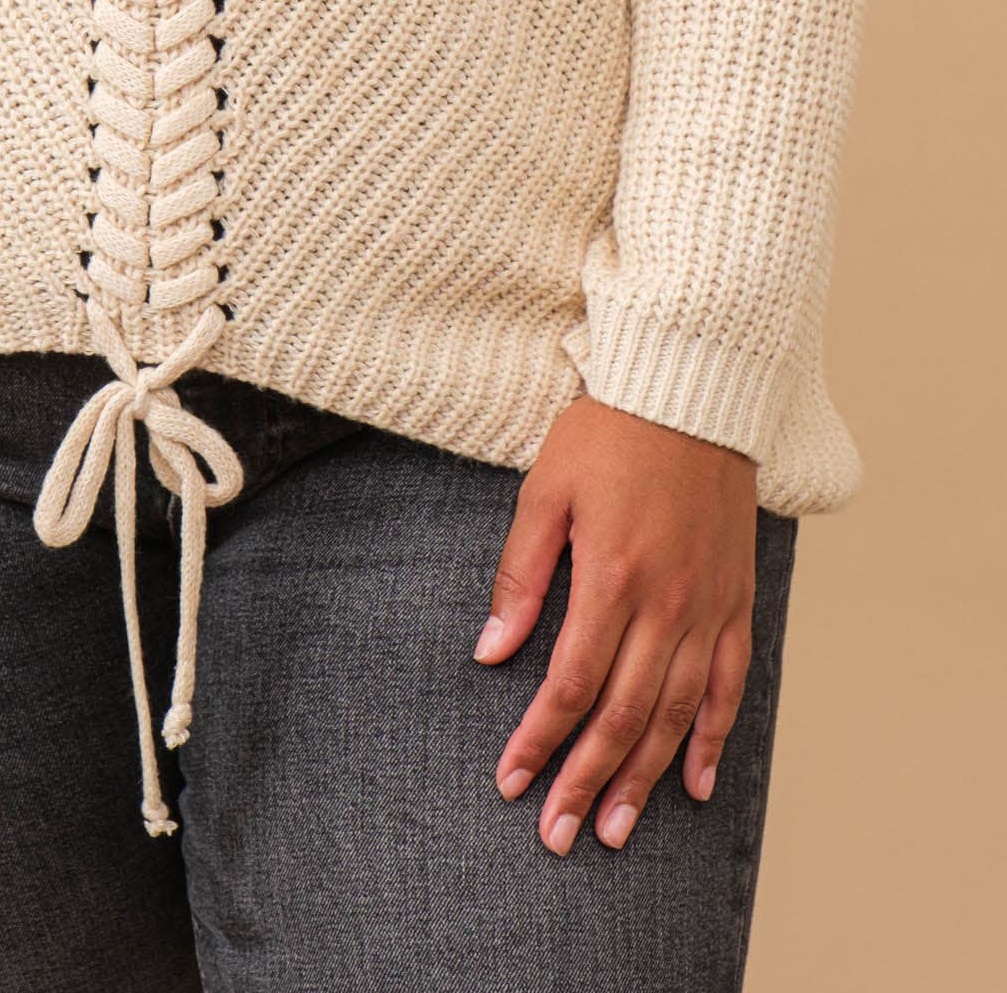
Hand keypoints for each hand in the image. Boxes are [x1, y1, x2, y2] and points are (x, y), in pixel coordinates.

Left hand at [474, 395, 758, 854]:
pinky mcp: (737, 600)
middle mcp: (667, 604)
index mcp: (612, 577)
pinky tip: (697, 784)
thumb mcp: (545, 491)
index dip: (540, 740)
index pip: (570, 683)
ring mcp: (708, 607)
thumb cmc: (607, 434)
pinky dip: (714, 739)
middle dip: (587, 781)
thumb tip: (491, 651)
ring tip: (617, 831)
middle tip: (560, 835)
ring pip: (677, 716)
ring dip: (644, 779)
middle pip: (624, 716)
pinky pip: (730, 686)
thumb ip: (520, 575)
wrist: (691, 392)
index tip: (514, 782)